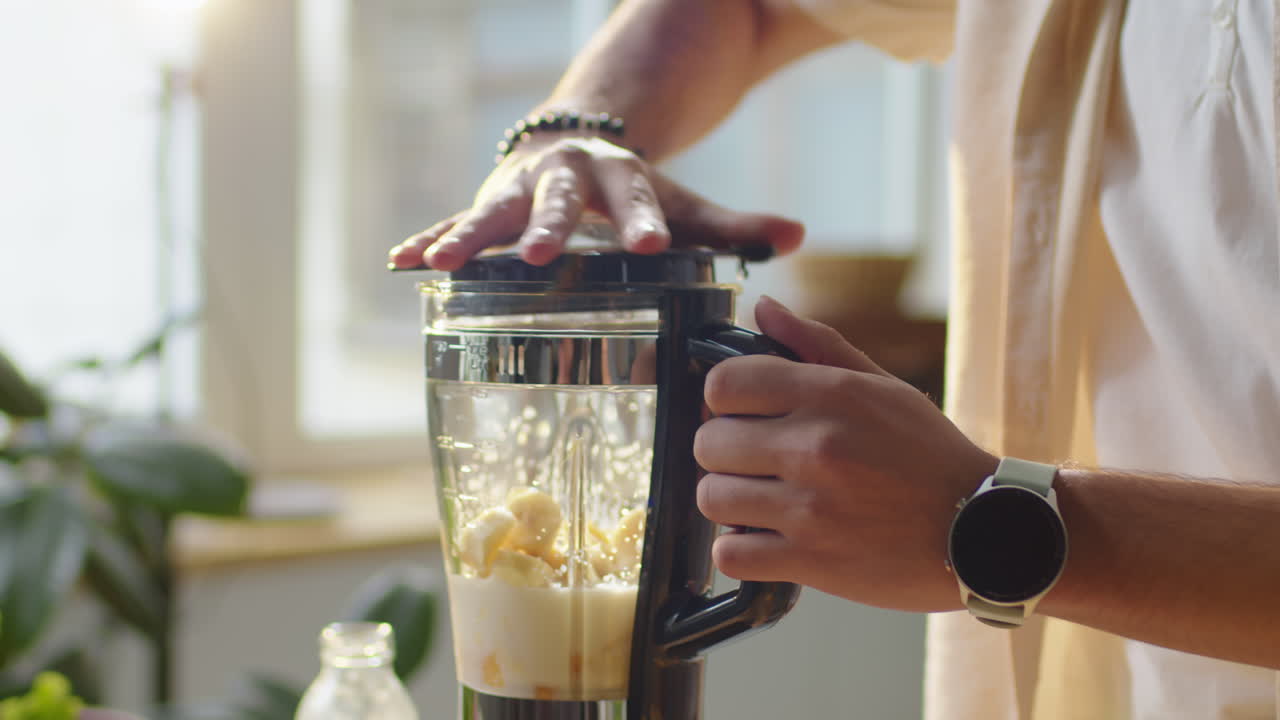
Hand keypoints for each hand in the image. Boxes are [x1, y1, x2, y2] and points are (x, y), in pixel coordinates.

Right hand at [387, 136, 804, 270]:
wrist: (576, 141)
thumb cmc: (634, 191)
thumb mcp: (682, 205)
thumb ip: (733, 227)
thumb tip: (798, 234)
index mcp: (619, 175)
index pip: (637, 195)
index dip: (643, 218)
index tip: (652, 243)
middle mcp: (564, 176)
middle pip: (557, 200)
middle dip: (547, 227)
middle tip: (543, 256)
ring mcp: (518, 188)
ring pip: (490, 210)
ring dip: (466, 237)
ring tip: (438, 265)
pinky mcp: (486, 203)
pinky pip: (451, 223)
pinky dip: (428, 242)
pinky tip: (400, 265)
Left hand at [693, 297, 997, 612]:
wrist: (986, 533)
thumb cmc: (931, 457)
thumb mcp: (883, 387)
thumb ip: (816, 344)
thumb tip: (764, 307)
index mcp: (830, 395)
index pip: (723, 383)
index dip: (723, 400)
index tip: (741, 415)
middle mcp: (815, 446)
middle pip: (708, 443)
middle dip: (724, 453)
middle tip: (753, 463)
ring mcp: (810, 507)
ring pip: (710, 498)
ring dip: (728, 502)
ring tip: (760, 502)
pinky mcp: (810, 561)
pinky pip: (729, 554)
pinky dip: (740, 550)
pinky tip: (766, 540)